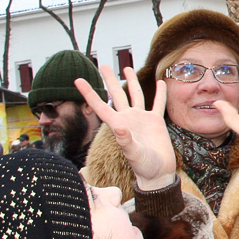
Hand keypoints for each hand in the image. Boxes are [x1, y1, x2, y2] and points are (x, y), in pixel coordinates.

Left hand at [77, 66, 176, 190]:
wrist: (158, 173)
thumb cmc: (144, 167)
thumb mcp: (134, 155)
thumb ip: (126, 141)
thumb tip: (119, 127)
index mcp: (118, 125)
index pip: (100, 106)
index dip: (89, 93)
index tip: (78, 80)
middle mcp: (128, 119)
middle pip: (117, 95)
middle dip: (110, 80)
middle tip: (103, 65)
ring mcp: (142, 119)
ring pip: (135, 95)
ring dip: (131, 82)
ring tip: (127, 68)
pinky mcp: (155, 122)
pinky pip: (157, 104)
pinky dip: (160, 94)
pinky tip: (160, 83)